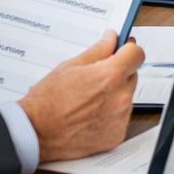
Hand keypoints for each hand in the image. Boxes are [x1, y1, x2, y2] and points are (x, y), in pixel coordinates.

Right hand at [19, 30, 143, 161]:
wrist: (35, 133)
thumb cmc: (47, 101)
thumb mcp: (70, 66)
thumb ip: (98, 50)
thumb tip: (112, 38)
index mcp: (110, 77)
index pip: (137, 54)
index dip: (128, 50)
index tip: (123, 51)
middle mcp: (120, 98)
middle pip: (132, 76)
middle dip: (118, 73)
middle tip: (95, 79)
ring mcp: (120, 119)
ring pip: (127, 97)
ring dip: (115, 95)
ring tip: (88, 100)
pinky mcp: (116, 136)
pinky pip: (120, 118)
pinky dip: (110, 115)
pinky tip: (90, 115)